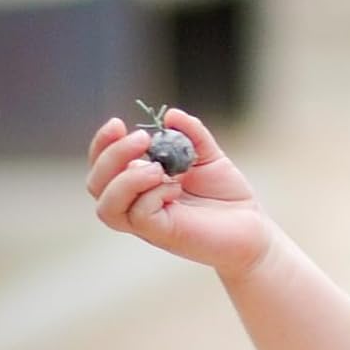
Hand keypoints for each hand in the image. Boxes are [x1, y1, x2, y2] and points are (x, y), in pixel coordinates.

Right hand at [86, 108, 271, 279]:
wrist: (253, 229)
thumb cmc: (227, 196)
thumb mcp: (209, 156)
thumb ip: (191, 134)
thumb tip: (171, 114)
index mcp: (139, 185)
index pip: (102, 167)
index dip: (103, 144)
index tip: (119, 123)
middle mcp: (136, 205)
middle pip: (96, 184)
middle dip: (111, 156)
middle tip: (143, 139)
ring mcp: (148, 223)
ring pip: (107, 207)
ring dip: (125, 180)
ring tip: (158, 168)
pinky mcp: (164, 235)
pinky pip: (139, 216)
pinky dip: (152, 195)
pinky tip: (176, 188)